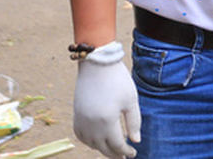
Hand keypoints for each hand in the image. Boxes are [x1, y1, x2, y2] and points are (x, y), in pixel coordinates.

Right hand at [73, 42, 140, 158]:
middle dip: (114, 154)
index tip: (134, 153)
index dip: (126, 151)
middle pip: (103, 147)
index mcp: (107, 121)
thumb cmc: (117, 79)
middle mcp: (91, 124)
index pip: (117, 144)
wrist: (96, 63)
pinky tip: (97, 140)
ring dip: (102, 148)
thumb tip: (136, 140)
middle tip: (123, 157)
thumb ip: (134, 122)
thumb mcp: (131, 100)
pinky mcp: (76, 114)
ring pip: (91, 144)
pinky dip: (89, 141)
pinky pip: (80, 135)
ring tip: (112, 149)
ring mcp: (81, 120)